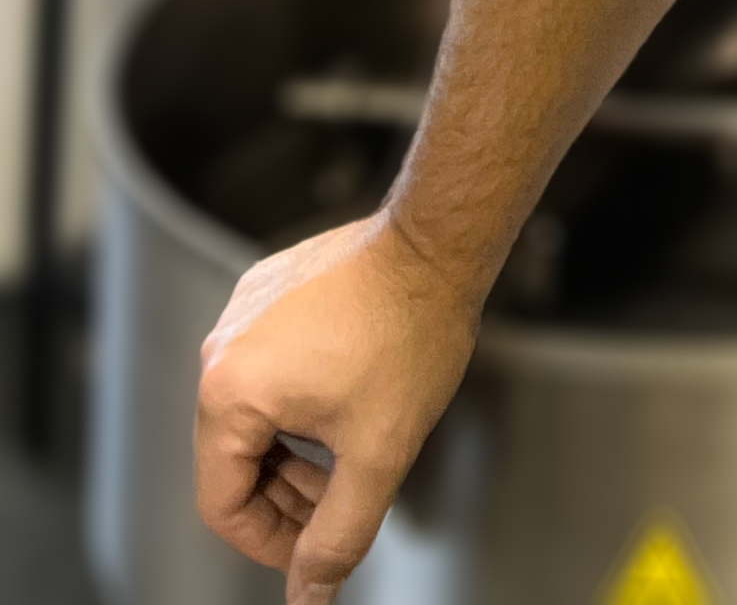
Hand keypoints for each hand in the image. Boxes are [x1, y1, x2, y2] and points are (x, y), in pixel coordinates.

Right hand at [193, 213, 480, 604]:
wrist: (441, 241)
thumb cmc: (412, 329)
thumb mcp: (379, 453)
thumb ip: (339, 535)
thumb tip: (308, 594)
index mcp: (228, 392)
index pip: (223, 504)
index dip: (269, 543)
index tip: (311, 553)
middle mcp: (222, 349)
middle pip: (235, 459)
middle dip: (289, 496)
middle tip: (340, 508)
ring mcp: (245, 313)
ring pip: (255, 414)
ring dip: (296, 451)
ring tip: (351, 458)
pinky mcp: (270, 290)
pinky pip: (270, 366)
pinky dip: (300, 400)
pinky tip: (347, 403)